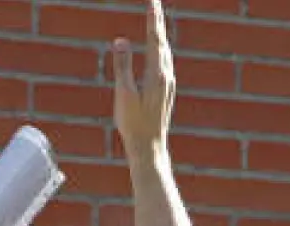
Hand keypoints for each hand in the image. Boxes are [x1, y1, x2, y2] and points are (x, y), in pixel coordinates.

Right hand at [112, 0, 174, 155]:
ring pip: (164, 53)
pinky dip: (159, 49)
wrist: (149, 147)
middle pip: (162, 42)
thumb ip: (123, 66)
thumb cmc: (134, 123)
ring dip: (159, 35)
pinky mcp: (166, 91)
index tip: (153, 1)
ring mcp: (168, 84)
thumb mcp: (124, 94)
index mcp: (156, 74)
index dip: (153, 19)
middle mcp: (166, 76)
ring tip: (156, 20)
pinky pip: (164, 63)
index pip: (155, 39)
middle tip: (154, 4)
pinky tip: (158, 50)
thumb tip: (121, 41)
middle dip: (157, 22)